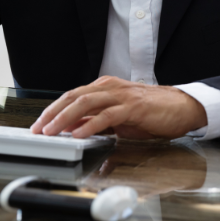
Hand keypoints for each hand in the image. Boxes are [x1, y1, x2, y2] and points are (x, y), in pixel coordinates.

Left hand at [29, 76, 206, 139]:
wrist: (181, 107)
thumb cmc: (150, 113)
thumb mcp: (117, 118)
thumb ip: (95, 121)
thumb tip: (72, 128)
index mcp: (103, 88)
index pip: (71, 96)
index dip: (52, 110)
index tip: (39, 124)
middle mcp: (109, 87)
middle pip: (73, 97)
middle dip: (52, 113)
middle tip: (38, 128)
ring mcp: (121, 95)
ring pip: (85, 103)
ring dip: (65, 118)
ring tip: (52, 131)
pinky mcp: (133, 107)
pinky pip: (107, 115)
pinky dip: (90, 124)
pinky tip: (79, 133)